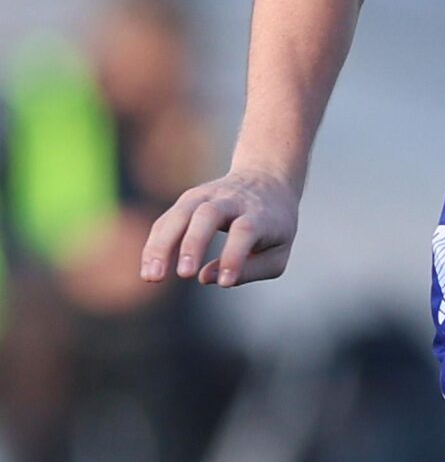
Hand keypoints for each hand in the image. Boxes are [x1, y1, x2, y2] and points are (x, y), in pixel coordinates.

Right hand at [140, 169, 301, 288]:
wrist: (267, 179)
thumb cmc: (274, 226)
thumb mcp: (278, 251)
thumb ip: (250, 270)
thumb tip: (206, 279)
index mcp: (260, 214)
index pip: (246, 230)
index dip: (234, 256)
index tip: (226, 282)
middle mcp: (231, 200)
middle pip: (208, 215)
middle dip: (194, 244)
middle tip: (185, 274)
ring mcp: (206, 197)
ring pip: (180, 214)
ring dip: (163, 246)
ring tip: (152, 277)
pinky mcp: (187, 200)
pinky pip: (166, 222)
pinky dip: (155, 245)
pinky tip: (149, 271)